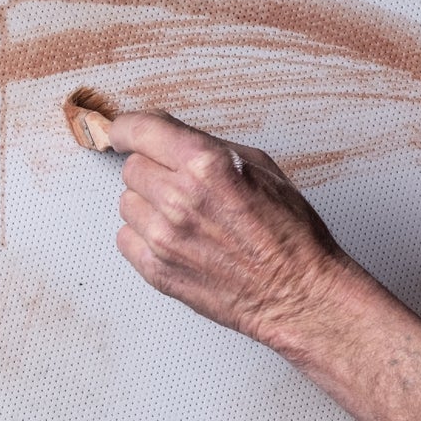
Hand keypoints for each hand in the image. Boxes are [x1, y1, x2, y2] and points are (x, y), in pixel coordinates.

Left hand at [107, 111, 361, 352]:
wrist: (297, 292)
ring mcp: (164, 237)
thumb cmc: (289, 233)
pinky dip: (144, 237)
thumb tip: (169, 133)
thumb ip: (208, 147)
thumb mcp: (260, 167)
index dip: (128, 129)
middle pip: (132, 168)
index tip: (123, 133)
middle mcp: (179, 198)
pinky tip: (176, 240)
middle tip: (182, 186)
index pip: (140, 130)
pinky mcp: (157, 270)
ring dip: (149, 205)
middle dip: (153, 171)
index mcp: (205, 164)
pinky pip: (126, 239)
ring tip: (186, 218)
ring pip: (127, 203)